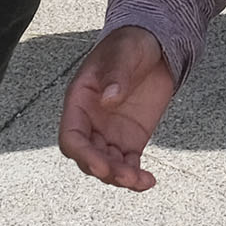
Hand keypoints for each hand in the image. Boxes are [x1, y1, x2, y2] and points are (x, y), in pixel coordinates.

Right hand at [60, 26, 178, 189]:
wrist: (154, 45)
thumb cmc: (129, 44)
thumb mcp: (124, 52)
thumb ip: (116, 74)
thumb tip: (109, 97)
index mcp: (79, 102)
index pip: (71, 137)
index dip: (83, 155)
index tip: (101, 166)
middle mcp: (91, 122)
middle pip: (88, 157)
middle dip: (105, 170)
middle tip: (126, 176)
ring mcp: (110, 134)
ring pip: (108, 166)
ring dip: (121, 178)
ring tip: (141, 181)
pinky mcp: (130, 140)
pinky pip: (128, 165)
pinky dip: (136, 177)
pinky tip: (148, 181)